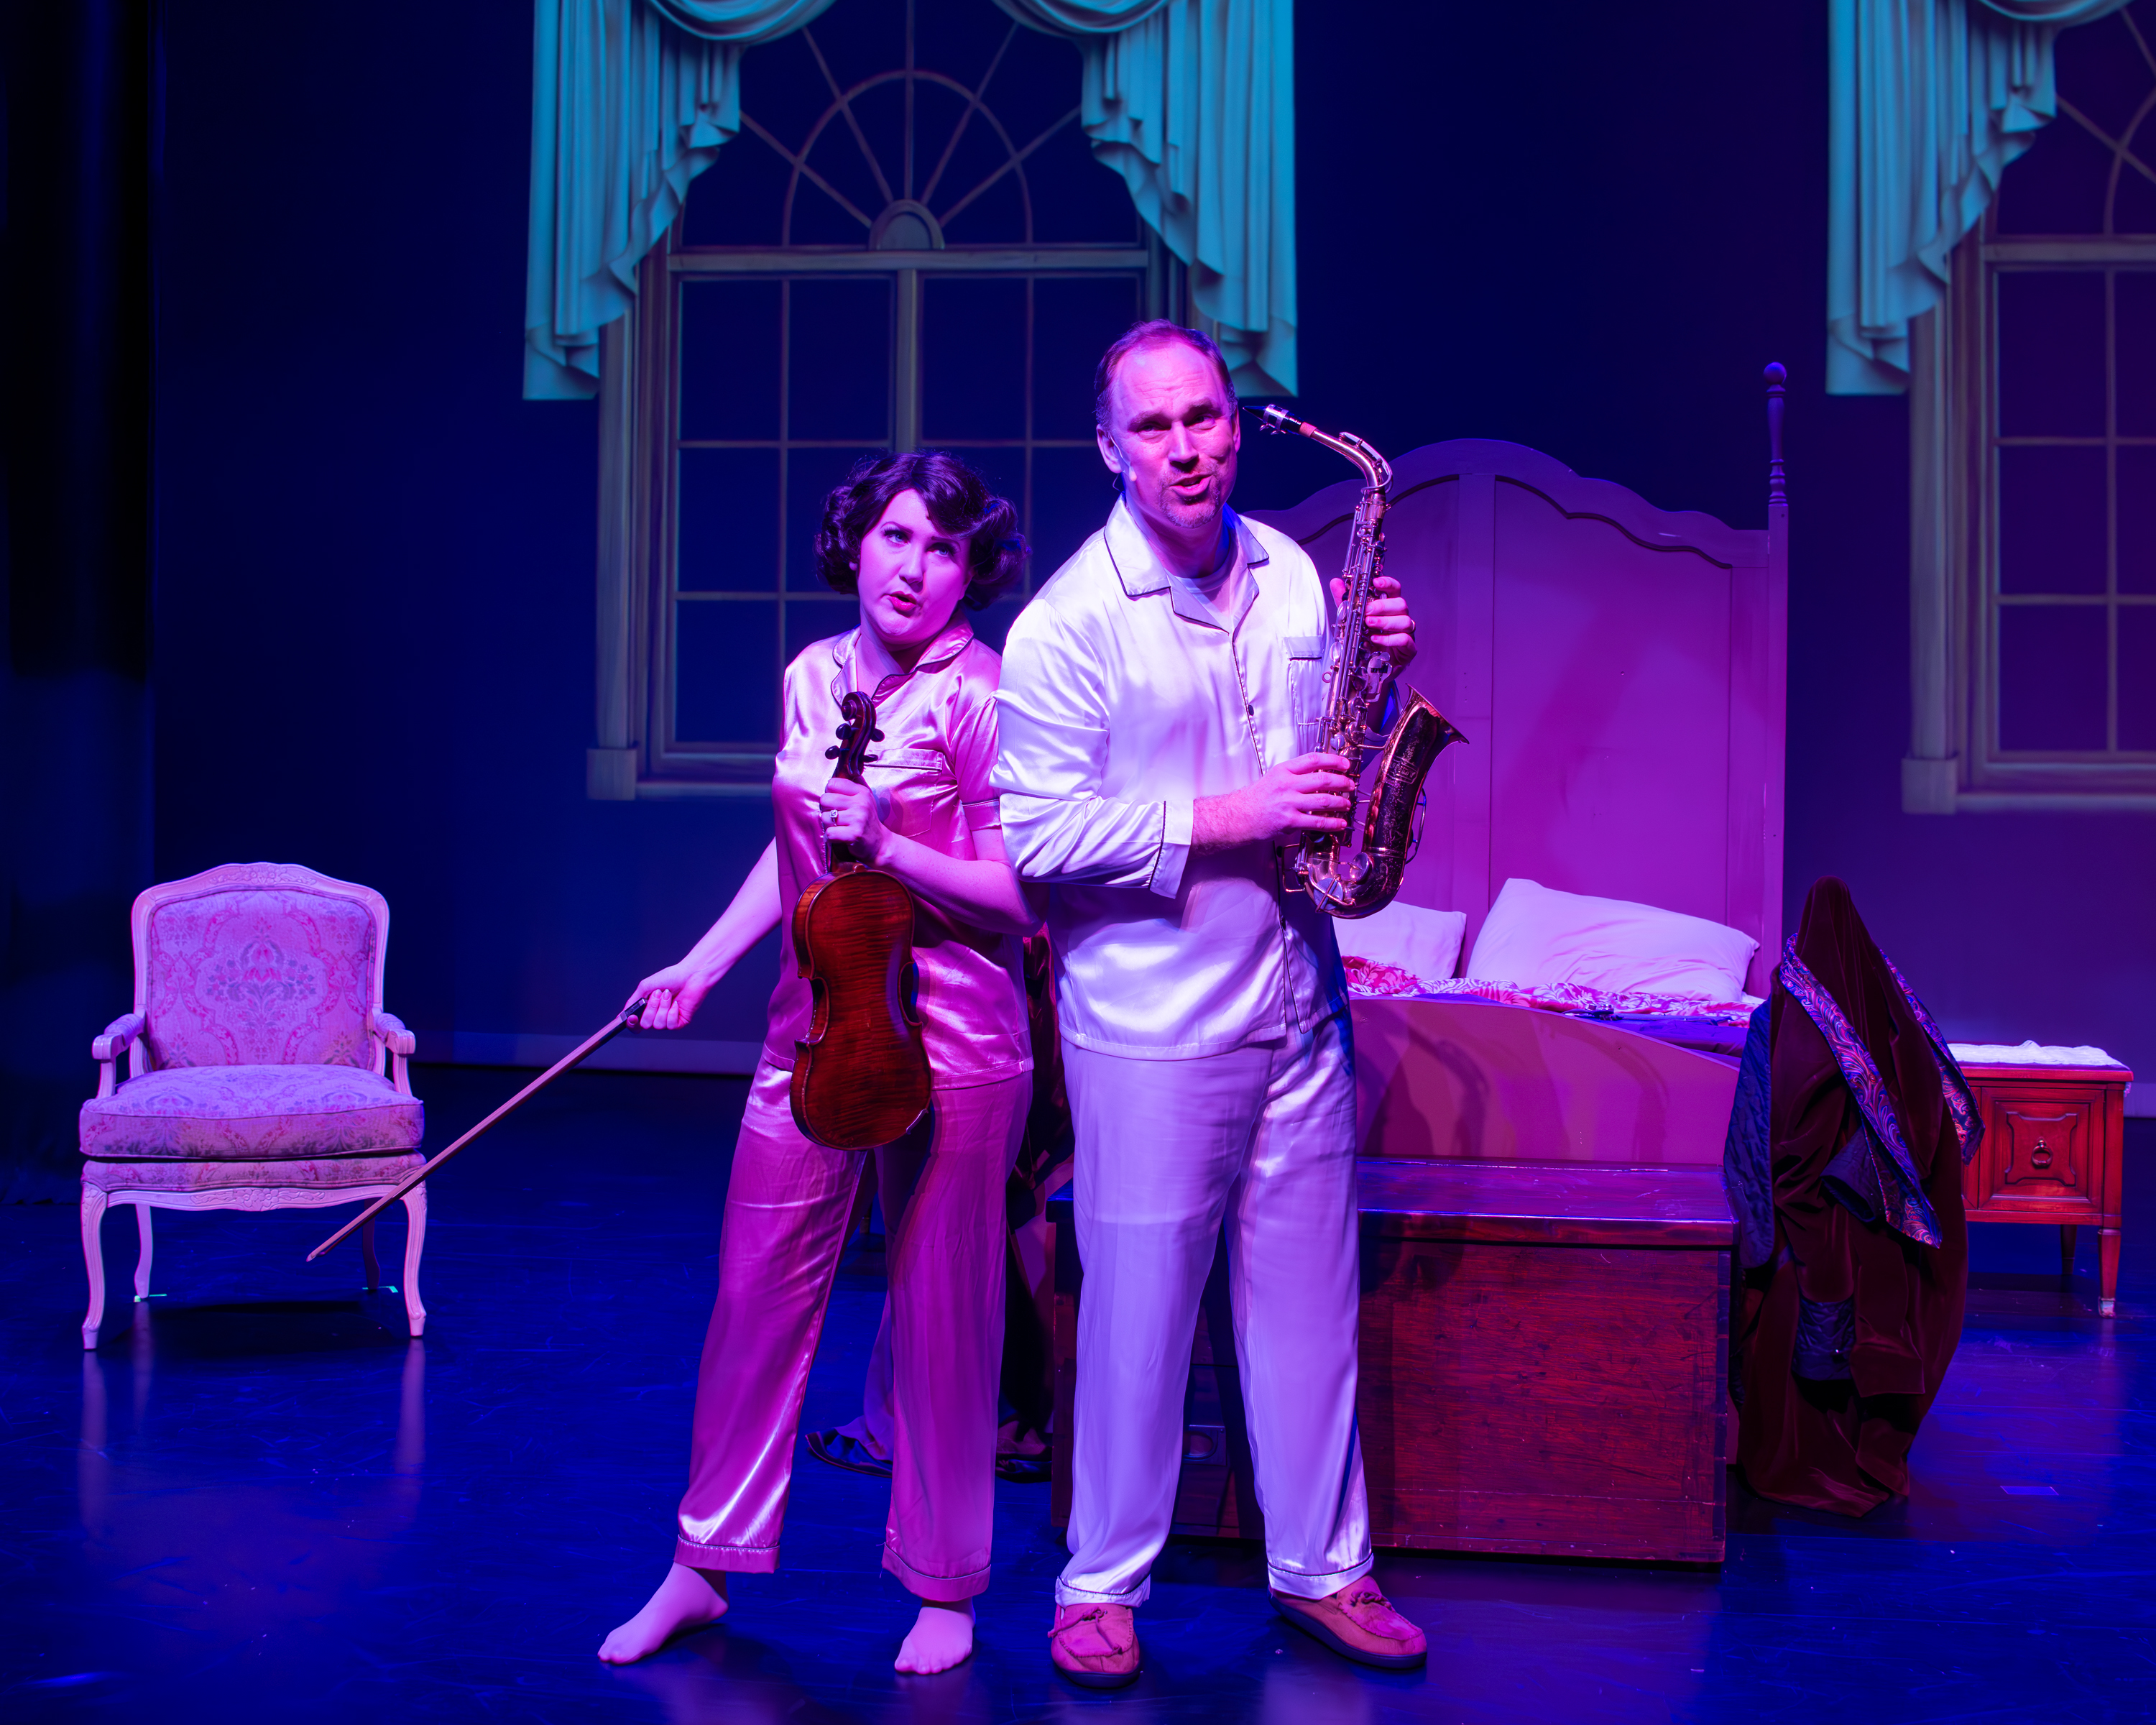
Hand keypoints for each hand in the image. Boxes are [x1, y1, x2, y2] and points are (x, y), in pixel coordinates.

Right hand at [628, 962, 711, 1031]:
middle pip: (645, 1024)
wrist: (691, 975)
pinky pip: (670, 1024)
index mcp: (647, 1008)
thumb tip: (622, 1014)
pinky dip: (672, 1012)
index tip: (632, 1017)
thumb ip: (633, 1001)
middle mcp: (656, 1016)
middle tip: (658, 994)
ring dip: (662, 1007)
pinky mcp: (679, 1022)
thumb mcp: (646, 986)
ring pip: (657, 1025)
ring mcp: (668, 1020)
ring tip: (669, 995)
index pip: (635, 1024)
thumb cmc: (671, 977)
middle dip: (651, 1008)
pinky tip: (676, 1003)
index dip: (632, 1024)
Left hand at [820, 777, 893, 864]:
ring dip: (828, 825)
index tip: (836, 803)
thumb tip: (845, 769)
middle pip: (825, 799)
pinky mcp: (854, 834)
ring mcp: (858, 819)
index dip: (830, 794)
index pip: (832, 784)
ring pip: (825, 817)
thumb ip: (856, 784)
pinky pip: (829, 833)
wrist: (879, 843)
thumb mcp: (866, 798)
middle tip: (836, 817)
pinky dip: (830, 837)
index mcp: (861, 792)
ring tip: (839, 827)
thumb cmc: (868, 820)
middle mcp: (860, 803)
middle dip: (826, 810)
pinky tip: (838, 837)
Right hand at [1193, 751, 1352, 851]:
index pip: (1313, 760)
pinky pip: (1317, 821)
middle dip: (1341, 782)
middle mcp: (1287, 784)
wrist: (1238, 817)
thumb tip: (1318, 777)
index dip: (1333, 761)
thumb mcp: (1274, 778)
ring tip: (1347, 804)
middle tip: (1350, 785)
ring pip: (1323, 800)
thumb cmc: (1255, 799)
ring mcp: (1289, 802)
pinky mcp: (1289, 820)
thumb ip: (1294, 776)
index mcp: (1284, 771)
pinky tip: (1340, 823)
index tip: (1345, 764)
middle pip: (1322, 779)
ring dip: (1340, 802)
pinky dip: (1332, 823)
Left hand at [1331, 573, 1416, 673]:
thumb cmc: (1365, 642)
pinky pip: (1405, 640)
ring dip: (1385, 622)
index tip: (1376, 582)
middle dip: (1382, 606)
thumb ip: (1345, 602)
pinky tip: (1376, 640)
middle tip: (1367, 611)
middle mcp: (1400, 618)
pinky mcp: (1408, 649)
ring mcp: (1407, 633)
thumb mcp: (1352, 619)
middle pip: (1401, 604)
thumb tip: (1336, 583)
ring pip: (1405, 621)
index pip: (1395, 590)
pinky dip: (1389, 639)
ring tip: (1369, 624)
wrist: (1370, 669)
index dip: (1388, 583)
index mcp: (1389, 607)